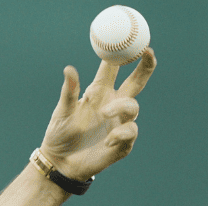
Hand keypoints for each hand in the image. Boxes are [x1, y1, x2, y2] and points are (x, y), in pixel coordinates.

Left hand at [40, 48, 155, 180]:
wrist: (59, 162)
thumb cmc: (59, 134)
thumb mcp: (62, 112)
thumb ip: (69, 92)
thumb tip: (68, 69)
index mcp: (98, 93)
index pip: (113, 69)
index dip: (121, 54)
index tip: (127, 40)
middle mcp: (113, 104)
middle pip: (136, 82)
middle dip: (145, 66)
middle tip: (149, 52)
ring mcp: (119, 123)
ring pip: (133, 107)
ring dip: (121, 107)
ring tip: (105, 113)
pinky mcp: (122, 142)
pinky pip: (130, 132)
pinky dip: (121, 133)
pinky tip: (107, 140)